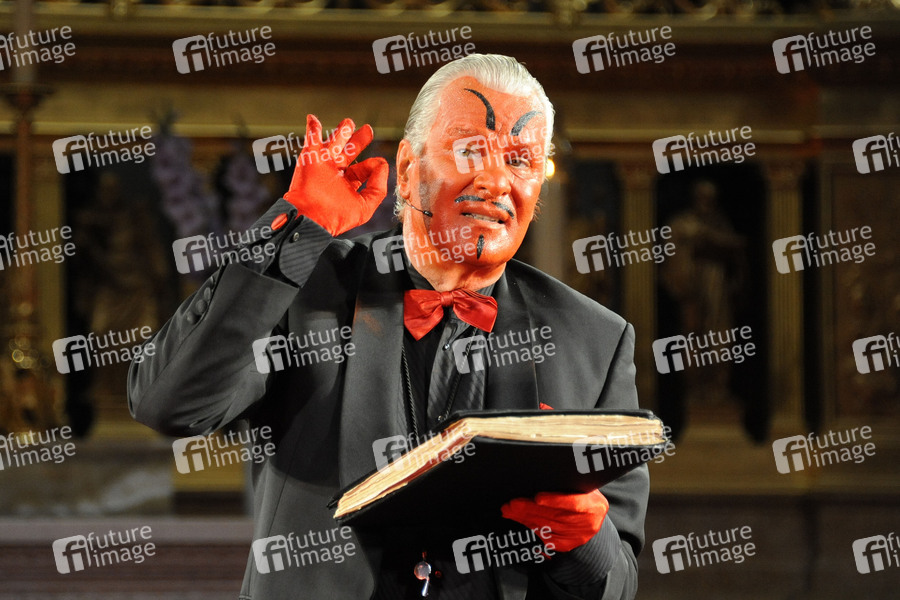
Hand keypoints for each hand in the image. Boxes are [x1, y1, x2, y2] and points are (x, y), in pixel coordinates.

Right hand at [283, 114, 388, 235]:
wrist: (309, 217)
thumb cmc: (335, 217)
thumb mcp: (365, 206)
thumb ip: (377, 187)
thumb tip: (381, 164)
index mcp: (348, 184)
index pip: (363, 169)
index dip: (372, 166)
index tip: (376, 163)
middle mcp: (336, 173)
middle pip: (350, 152)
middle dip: (358, 140)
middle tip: (367, 129)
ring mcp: (323, 164)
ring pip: (334, 142)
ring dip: (341, 131)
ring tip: (348, 122)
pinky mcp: (310, 157)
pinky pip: (311, 138)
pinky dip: (313, 128)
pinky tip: (313, 118)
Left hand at [501, 490, 608, 552]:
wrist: (594, 513)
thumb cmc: (583, 493)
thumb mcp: (580, 484)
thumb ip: (566, 484)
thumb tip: (541, 478)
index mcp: (593, 505)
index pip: (574, 503)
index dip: (555, 501)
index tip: (538, 497)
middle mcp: (587, 524)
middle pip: (555, 516)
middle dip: (530, 509)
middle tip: (512, 504)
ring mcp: (577, 536)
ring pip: (547, 527)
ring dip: (526, 518)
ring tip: (511, 511)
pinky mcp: (567, 544)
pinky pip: (546, 537)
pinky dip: (531, 528)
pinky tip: (521, 521)